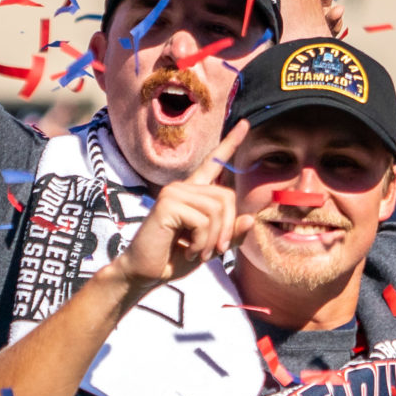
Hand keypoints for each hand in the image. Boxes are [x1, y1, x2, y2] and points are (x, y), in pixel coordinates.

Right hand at [114, 122, 253, 291]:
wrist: (145, 273)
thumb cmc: (176, 257)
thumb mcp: (211, 246)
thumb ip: (230, 234)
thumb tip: (250, 218)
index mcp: (194, 192)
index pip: (214, 162)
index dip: (230, 143)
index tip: (245, 123)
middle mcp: (184, 187)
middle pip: (227, 197)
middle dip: (226, 229)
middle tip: (214, 251)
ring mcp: (174, 192)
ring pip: (217, 210)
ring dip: (213, 239)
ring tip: (198, 252)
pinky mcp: (167, 204)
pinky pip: (203, 220)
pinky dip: (202, 242)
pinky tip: (189, 251)